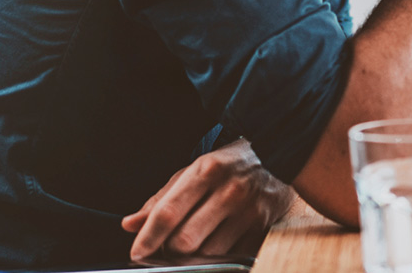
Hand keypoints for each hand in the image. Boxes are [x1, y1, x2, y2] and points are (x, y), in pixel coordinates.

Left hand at [121, 138, 295, 259]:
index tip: (137, 252)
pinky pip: (230, 256)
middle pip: (186, 240)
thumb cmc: (230, 165)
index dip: (149, 237)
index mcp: (206, 170)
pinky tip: (219, 238)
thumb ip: (161, 199)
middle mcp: (229, 190)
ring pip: (208, 253)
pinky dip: (218, 255)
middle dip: (171, 249)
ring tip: (198, 237)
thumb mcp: (193, 171)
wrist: (281, 156)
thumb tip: (131, 224)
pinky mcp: (263, 228)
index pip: (169, 211)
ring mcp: (249, 211)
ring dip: (195, 254)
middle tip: (170, 243)